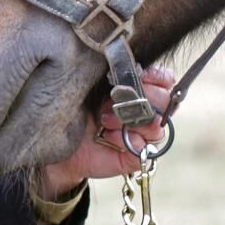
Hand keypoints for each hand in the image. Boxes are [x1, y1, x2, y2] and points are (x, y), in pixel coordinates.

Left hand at [37, 66, 175, 197]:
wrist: (59, 138)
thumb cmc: (77, 105)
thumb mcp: (95, 84)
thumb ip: (116, 75)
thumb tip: (135, 69)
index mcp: (139, 88)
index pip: (165, 80)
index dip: (159, 77)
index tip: (143, 76)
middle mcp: (144, 111)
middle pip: (166, 102)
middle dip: (145, 98)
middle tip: (117, 99)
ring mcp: (142, 134)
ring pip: (157, 127)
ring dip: (132, 121)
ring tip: (105, 120)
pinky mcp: (134, 155)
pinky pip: (144, 149)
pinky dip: (126, 141)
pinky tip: (107, 136)